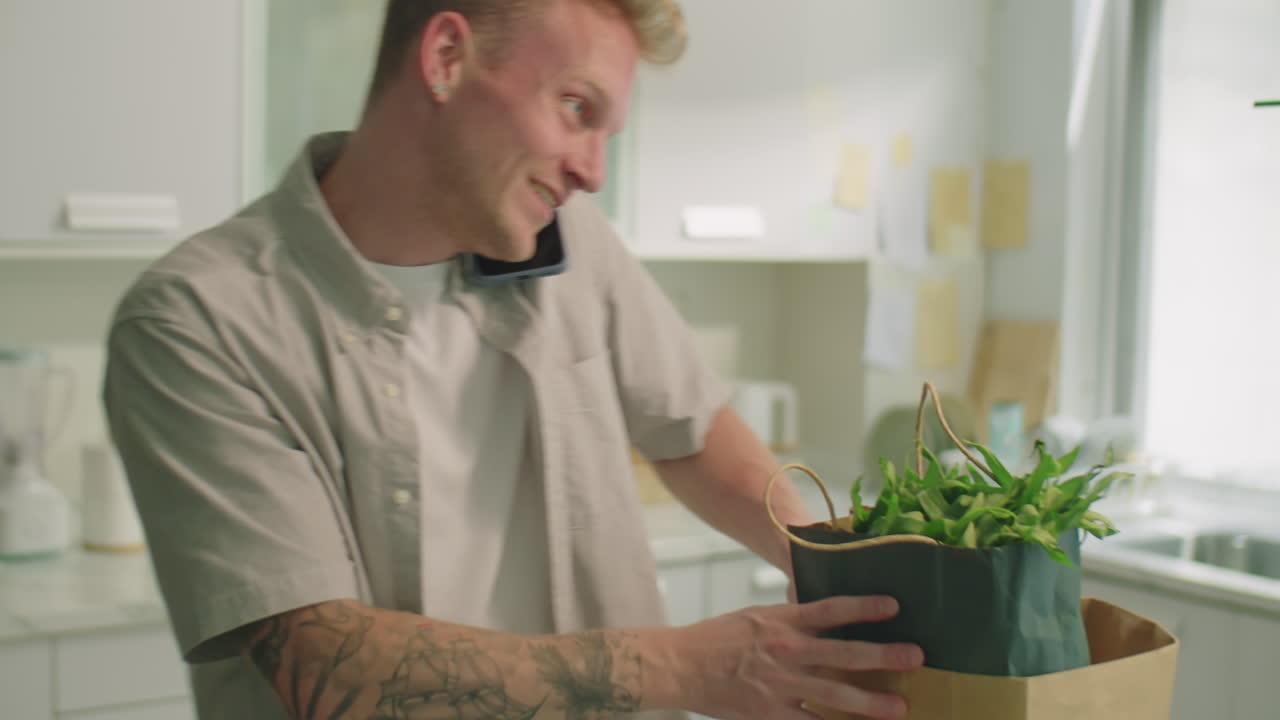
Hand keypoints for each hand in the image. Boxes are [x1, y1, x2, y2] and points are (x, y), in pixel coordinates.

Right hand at [672, 595, 922, 719]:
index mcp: (782, 621)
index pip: (831, 609)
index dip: (864, 607)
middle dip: (884, 656)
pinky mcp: (772, 714)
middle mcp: (787, 651)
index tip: (894, 605)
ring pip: (836, 696)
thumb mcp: (757, 617)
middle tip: (916, 656)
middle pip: (845, 653)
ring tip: (900, 707)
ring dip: (871, 703)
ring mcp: (781, 685)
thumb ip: (792, 619)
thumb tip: (826, 618)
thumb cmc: (718, 639)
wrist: (681, 665)